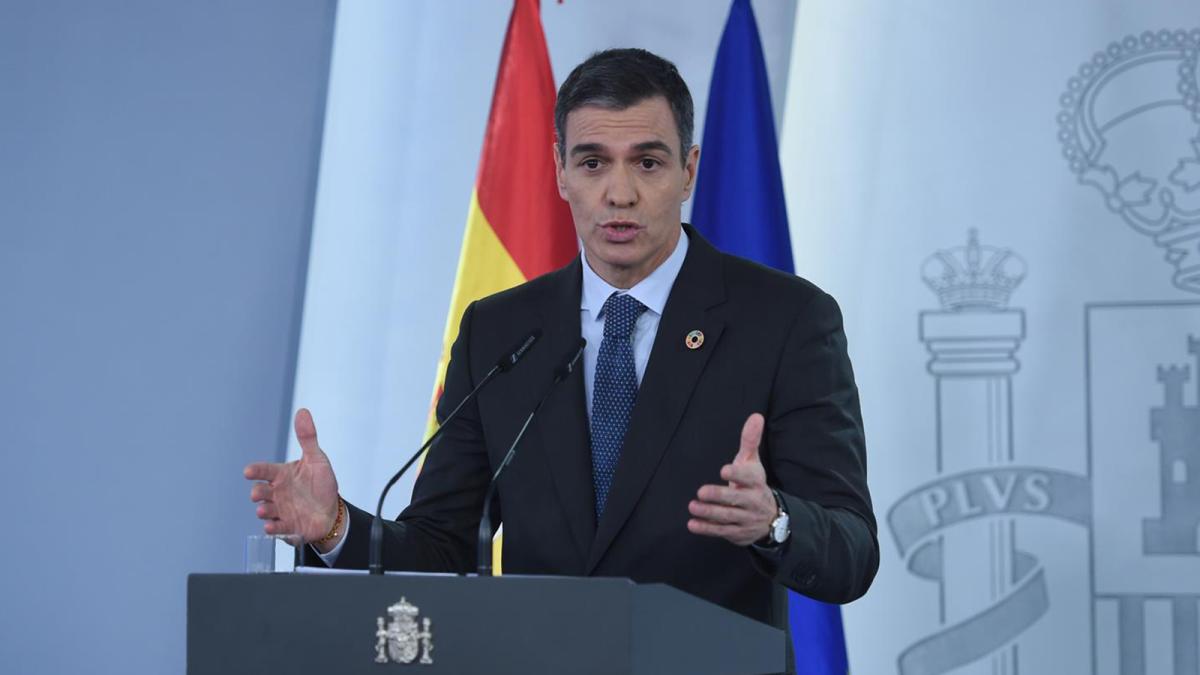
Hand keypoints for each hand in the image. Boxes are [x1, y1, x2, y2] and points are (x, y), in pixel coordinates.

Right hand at [244, 408, 341, 551]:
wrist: (331, 511)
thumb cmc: (321, 484)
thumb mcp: (317, 460)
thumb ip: (308, 437)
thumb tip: (302, 411)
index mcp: (282, 475)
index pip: (265, 470)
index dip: (256, 470)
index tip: (249, 471)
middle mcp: (277, 493)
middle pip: (260, 492)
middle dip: (258, 493)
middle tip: (260, 493)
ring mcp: (280, 510)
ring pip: (265, 511)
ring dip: (263, 511)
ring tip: (264, 510)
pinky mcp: (287, 526)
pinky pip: (276, 528)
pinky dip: (273, 528)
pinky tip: (271, 527)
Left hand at [687, 413, 776, 546]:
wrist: (772, 519)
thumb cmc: (754, 484)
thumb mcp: (753, 463)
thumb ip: (750, 440)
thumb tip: (755, 416)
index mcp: (756, 483)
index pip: (749, 478)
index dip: (737, 475)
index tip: (724, 470)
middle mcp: (753, 502)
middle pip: (736, 500)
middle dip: (719, 496)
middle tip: (701, 491)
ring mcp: (745, 519)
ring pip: (728, 517)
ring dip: (709, 513)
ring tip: (692, 506)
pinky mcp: (737, 533)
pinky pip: (722, 531)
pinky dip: (707, 528)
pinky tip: (692, 524)